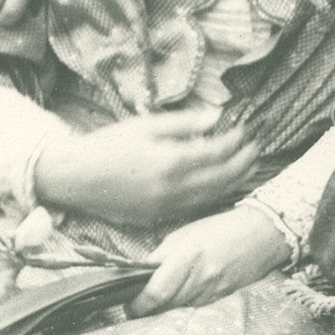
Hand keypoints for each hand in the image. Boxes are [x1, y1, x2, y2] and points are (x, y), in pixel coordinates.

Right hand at [33, 109, 260, 230]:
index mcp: (171, 162)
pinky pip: (197, 206)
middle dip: (246, 161)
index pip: (219, 152)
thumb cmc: (108, 145)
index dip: (238, 139)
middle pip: (224, 177)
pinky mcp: (160, 217)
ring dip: (237, 180)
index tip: (249, 128)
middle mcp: (174, 189)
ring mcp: (168, 207)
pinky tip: (224, 183)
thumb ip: (185, 123)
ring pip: (215, 196)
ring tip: (251, 165)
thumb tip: (218, 116)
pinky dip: (216, 194)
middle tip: (258, 146)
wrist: (75, 178)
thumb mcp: (145, 126)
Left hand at [128, 206, 290, 314]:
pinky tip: (188, 288)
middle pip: (166, 305)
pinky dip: (186, 300)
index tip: (129, 306)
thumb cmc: (220, 229)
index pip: (156, 292)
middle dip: (149, 307)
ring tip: (164, 292)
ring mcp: (213, 290)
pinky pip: (196, 304)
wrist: (262, 234)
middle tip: (139, 303)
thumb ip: (161, 256)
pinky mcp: (222, 297)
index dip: (139, 305)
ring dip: (167, 304)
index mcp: (187, 257)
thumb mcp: (184, 235)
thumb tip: (139, 274)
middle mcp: (200, 277)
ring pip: (180, 307)